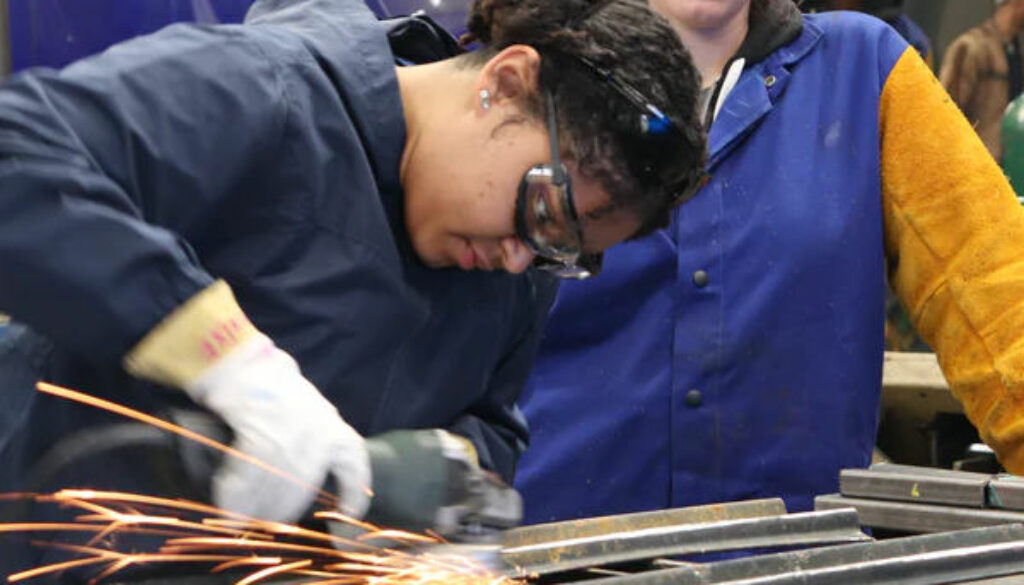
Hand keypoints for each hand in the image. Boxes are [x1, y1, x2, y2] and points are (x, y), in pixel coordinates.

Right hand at [184, 333, 370, 521]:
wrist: (243, 362)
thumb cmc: (274, 392)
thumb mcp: (307, 415)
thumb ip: (311, 445)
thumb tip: (297, 487)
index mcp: (332, 427)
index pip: (355, 465)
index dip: (354, 493)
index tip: (349, 514)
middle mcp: (317, 428)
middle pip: (305, 483)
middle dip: (283, 510)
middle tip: (266, 524)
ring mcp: (290, 426)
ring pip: (276, 482)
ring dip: (256, 508)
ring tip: (242, 522)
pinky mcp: (259, 425)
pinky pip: (249, 473)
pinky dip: (236, 494)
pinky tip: (228, 508)